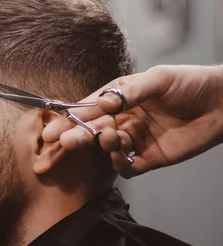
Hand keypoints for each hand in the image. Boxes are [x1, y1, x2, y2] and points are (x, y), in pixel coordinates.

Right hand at [43, 65, 222, 177]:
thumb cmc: (192, 83)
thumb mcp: (159, 79)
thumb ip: (131, 92)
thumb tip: (102, 102)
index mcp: (121, 98)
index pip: (89, 109)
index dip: (70, 119)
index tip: (54, 128)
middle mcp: (124, 119)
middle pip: (92, 130)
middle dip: (76, 136)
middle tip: (63, 143)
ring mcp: (136, 139)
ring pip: (107, 147)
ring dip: (102, 144)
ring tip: (107, 137)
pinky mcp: (149, 158)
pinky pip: (126, 166)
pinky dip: (118, 163)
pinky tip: (120, 154)